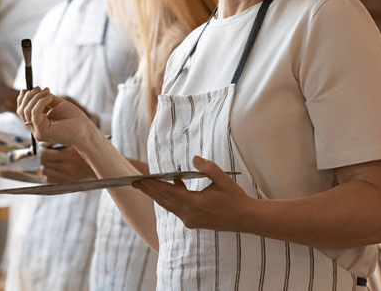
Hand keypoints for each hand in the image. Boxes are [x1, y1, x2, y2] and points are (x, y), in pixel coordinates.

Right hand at [17, 86, 93, 146]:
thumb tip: (38, 90)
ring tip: (48, 92)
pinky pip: (34, 113)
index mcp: (38, 124)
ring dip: (36, 97)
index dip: (22, 99)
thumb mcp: (58, 105)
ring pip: (26, 111)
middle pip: (21, 111)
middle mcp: (35, 130)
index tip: (29, 87)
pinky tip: (49, 97)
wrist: (85, 130)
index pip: (22, 112)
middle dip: (29, 96)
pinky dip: (41, 102)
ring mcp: (37, 132)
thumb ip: (46, 99)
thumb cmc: (75, 119)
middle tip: (40, 88)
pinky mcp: (41, 132)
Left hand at [40, 144, 95, 182]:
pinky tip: (57, 169)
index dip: (43, 151)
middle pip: (43, 163)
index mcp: (68, 155)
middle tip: (49, 155)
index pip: (44, 155)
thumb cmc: (84, 151)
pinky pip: (49, 179)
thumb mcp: (73, 143)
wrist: (96, 165)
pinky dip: (50, 174)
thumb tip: (41, 145)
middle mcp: (66, 167)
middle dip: (44, 158)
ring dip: (46, 167)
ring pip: (44, 172)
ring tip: (54, 162)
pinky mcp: (66, 182)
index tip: (46, 149)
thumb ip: (56, 142)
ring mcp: (66, 177)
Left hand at [132, 156, 251, 231]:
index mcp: (195, 204)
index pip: (169, 193)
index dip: (153, 186)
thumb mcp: (223, 179)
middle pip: (164, 201)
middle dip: (148, 191)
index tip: (140, 179)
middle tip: (134, 182)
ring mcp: (191, 220)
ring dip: (157, 195)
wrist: (245, 219)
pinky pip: (176, 209)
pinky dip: (170, 198)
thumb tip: (194, 159)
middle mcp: (189, 215)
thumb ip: (207, 168)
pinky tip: (171, 187)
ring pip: (169, 206)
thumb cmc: (235, 198)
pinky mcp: (193, 222)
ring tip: (144, 185)